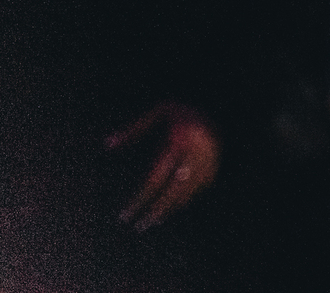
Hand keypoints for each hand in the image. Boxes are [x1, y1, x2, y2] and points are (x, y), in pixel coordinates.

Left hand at [107, 101, 220, 230]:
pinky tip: (173, 206)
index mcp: (179, 141)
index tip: (126, 214)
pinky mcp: (216, 165)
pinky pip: (199, 189)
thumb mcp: (159, 112)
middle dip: (155, 210)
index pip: (156, 178)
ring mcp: (209, 162)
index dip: (141, 198)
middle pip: (173, 191)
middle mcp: (195, 154)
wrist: (221, 103)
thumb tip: (107, 144)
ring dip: (170, 208)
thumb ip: (134, 129)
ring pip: (187, 193)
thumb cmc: (184, 108)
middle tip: (140, 226)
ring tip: (153, 220)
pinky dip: (186, 199)